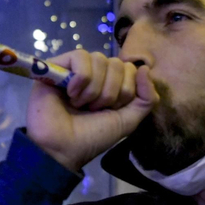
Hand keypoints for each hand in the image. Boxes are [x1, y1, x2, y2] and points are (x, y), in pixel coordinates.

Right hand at [29, 50, 156, 173]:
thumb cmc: (93, 136)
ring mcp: (75, 68)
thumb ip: (146, 98)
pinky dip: (80, 79)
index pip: (130, 68)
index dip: (126, 90)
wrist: (64, 148)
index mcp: (111, 84)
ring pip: (99, 59)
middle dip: (109, 92)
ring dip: (93, 89)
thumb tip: (145, 68)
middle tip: (93, 109)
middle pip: (117, 64)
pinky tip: (70, 93)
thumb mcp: (128, 120)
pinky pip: (80, 57)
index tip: (111, 110)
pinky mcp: (57, 65)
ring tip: (79, 104)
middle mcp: (95, 73)